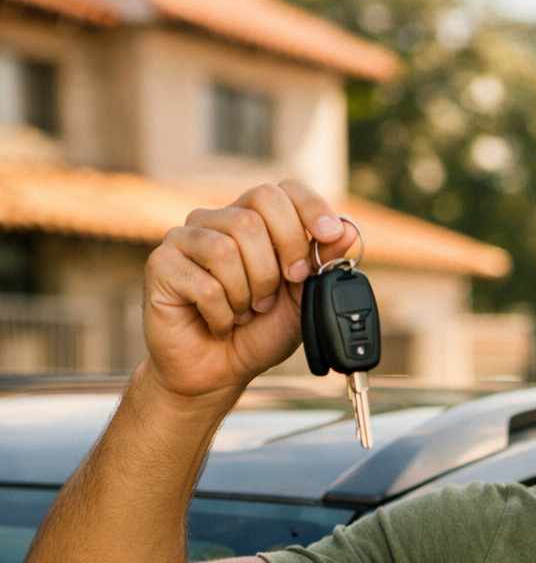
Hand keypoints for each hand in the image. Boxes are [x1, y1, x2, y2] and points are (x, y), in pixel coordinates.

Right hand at [141, 180, 358, 399]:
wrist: (219, 372)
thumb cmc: (258, 332)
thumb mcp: (303, 299)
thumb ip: (322, 263)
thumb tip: (348, 230)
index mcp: (252, 222)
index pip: (280, 190)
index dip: (308, 208)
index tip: (328, 236)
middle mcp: (216, 222)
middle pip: (253, 216)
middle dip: (274, 266)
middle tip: (273, 298)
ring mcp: (184, 240)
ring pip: (227, 248)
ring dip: (246, 294)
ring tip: (243, 312)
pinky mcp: (161, 266)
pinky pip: (205, 283)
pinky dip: (222, 314)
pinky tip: (220, 323)